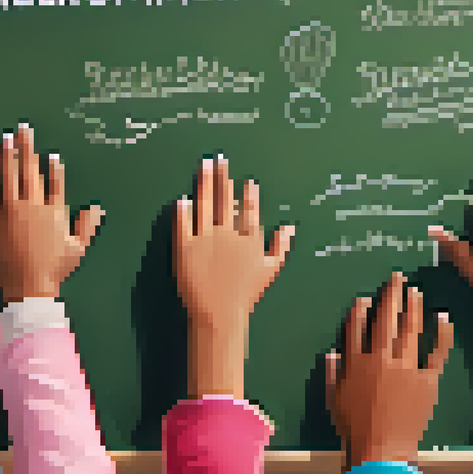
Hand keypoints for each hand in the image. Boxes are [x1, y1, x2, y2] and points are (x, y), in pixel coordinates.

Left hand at [0, 123, 103, 302]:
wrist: (29, 288)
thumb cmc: (56, 269)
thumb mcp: (78, 248)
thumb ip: (87, 225)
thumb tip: (97, 207)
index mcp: (48, 210)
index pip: (48, 180)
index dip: (46, 163)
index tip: (44, 149)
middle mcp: (24, 207)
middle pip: (22, 173)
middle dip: (21, 149)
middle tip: (17, 131)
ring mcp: (1, 218)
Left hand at [175, 155, 293, 399]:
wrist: (219, 315)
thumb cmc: (246, 296)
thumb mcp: (269, 271)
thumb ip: (281, 247)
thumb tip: (290, 227)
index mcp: (248, 239)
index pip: (248, 210)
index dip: (248, 193)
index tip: (246, 180)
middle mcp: (228, 235)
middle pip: (225, 200)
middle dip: (223, 178)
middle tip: (220, 158)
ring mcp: (206, 240)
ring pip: (205, 205)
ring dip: (205, 184)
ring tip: (204, 165)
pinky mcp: (185, 248)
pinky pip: (183, 224)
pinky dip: (182, 211)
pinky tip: (182, 198)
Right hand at [326, 272, 454, 469]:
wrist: (381, 448)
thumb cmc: (353, 426)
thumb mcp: (333, 397)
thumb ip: (332, 371)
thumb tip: (333, 351)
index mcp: (356, 363)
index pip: (357, 329)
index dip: (361, 310)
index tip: (365, 296)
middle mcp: (381, 359)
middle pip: (386, 321)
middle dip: (391, 297)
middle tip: (397, 278)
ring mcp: (406, 368)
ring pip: (410, 330)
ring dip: (413, 307)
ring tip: (415, 291)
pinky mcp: (427, 380)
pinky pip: (437, 353)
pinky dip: (442, 334)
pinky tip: (443, 318)